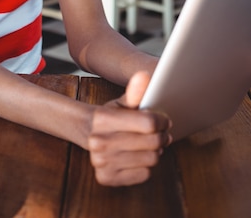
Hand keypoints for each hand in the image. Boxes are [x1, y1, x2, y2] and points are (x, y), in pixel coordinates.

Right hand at [88, 71, 171, 186]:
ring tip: (152, 145)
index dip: (162, 121)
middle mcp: (98, 142)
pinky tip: (140, 157)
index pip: (148, 123)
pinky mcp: (106, 178)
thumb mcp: (121, 102)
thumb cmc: (111, 116)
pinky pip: (143, 175)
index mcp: (102, 118)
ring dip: (156, 152)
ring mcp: (101, 162)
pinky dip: (146, 166)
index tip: (164, 120)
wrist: (88, 134)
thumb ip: (135, 91)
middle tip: (163, 134)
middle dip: (162, 137)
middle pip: (152, 142)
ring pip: (150, 160)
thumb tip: (144, 75)